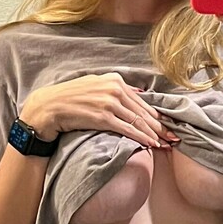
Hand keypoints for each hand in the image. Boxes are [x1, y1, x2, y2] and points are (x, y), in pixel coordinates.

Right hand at [20, 72, 178, 149]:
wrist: (49, 107)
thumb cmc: (71, 98)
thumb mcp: (95, 85)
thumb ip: (115, 89)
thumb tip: (137, 95)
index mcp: (115, 80)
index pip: (141, 101)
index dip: (156, 115)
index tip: (167, 125)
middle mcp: (114, 88)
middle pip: (143, 111)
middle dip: (160, 126)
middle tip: (173, 136)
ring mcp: (109, 102)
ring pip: (138, 120)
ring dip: (154, 133)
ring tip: (165, 143)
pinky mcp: (103, 116)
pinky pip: (127, 128)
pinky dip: (141, 136)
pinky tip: (150, 143)